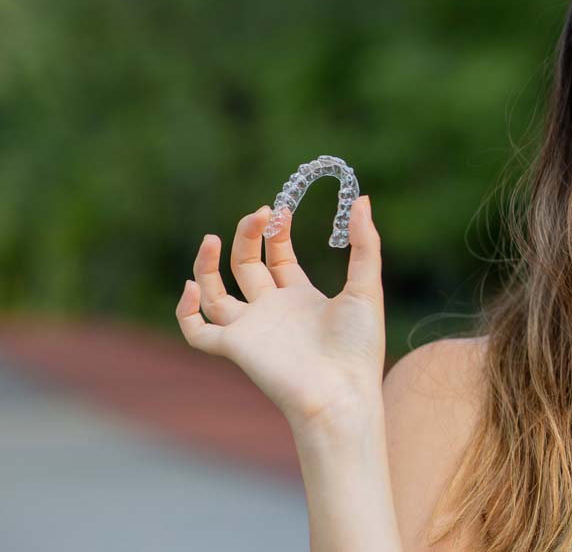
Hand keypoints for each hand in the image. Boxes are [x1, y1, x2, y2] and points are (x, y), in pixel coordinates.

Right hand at [175, 195, 386, 432]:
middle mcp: (272, 310)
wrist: (342, 391)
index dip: (275, 231)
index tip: (278, 209)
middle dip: (248, 236)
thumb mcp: (366, 286)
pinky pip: (197, 331)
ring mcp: (251, 329)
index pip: (278, 256)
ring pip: (214, 294)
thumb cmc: (359, 345)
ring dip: (205, 265)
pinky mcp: (234, 348)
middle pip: (246, 266)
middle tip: (259, 214)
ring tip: (210, 238)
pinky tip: (193, 286)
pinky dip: (186, 310)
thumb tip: (362, 199)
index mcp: (301, 297)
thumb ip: (365, 243)